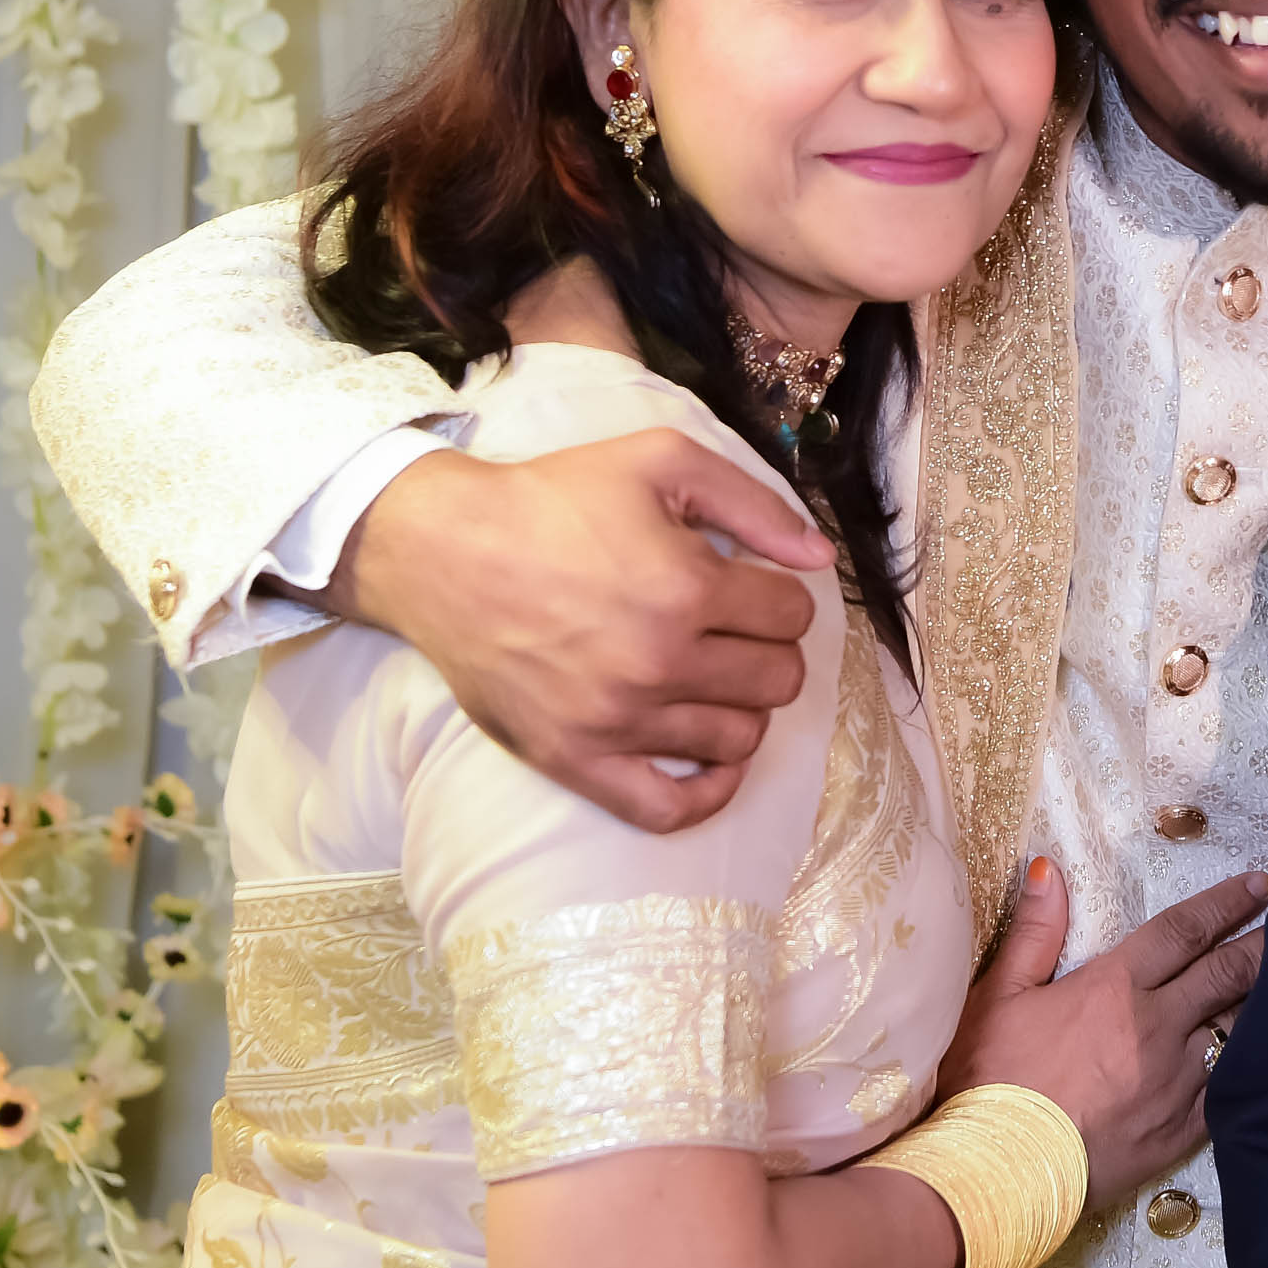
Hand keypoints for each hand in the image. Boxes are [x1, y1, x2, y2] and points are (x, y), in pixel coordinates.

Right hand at [339, 436, 835, 832]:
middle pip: (776, 680)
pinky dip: (708, 791)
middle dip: (768, 648)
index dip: (781, 595)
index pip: (792, 616)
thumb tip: (820, 557)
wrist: (446, 552)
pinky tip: (714, 761)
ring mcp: (618, 720)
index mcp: (687, 586)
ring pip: (739, 739)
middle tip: (733, 629)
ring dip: (741, 706)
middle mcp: (659, 662)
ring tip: (712, 676)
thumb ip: (754, 502)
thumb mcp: (660, 460)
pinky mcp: (577, 760)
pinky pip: (669, 807)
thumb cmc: (554, 499)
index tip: (751, 587)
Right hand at [936, 858, 1267, 1201]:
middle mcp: (1157, 1026)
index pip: (1183, 932)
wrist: (998, 1170)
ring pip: (1237, 1028)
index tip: (1259, 886)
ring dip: (1263, 1002)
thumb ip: (1035, 931)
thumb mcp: (999, 996)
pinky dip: (1252, 1065)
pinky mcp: (1182, 1129)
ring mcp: (1176, 1080)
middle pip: (1226, 974)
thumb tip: (1049, 869)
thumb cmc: (990, 1079)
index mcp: (1115, 986)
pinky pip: (1229, 1088)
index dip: (1225, 904)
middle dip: (1262, 946)